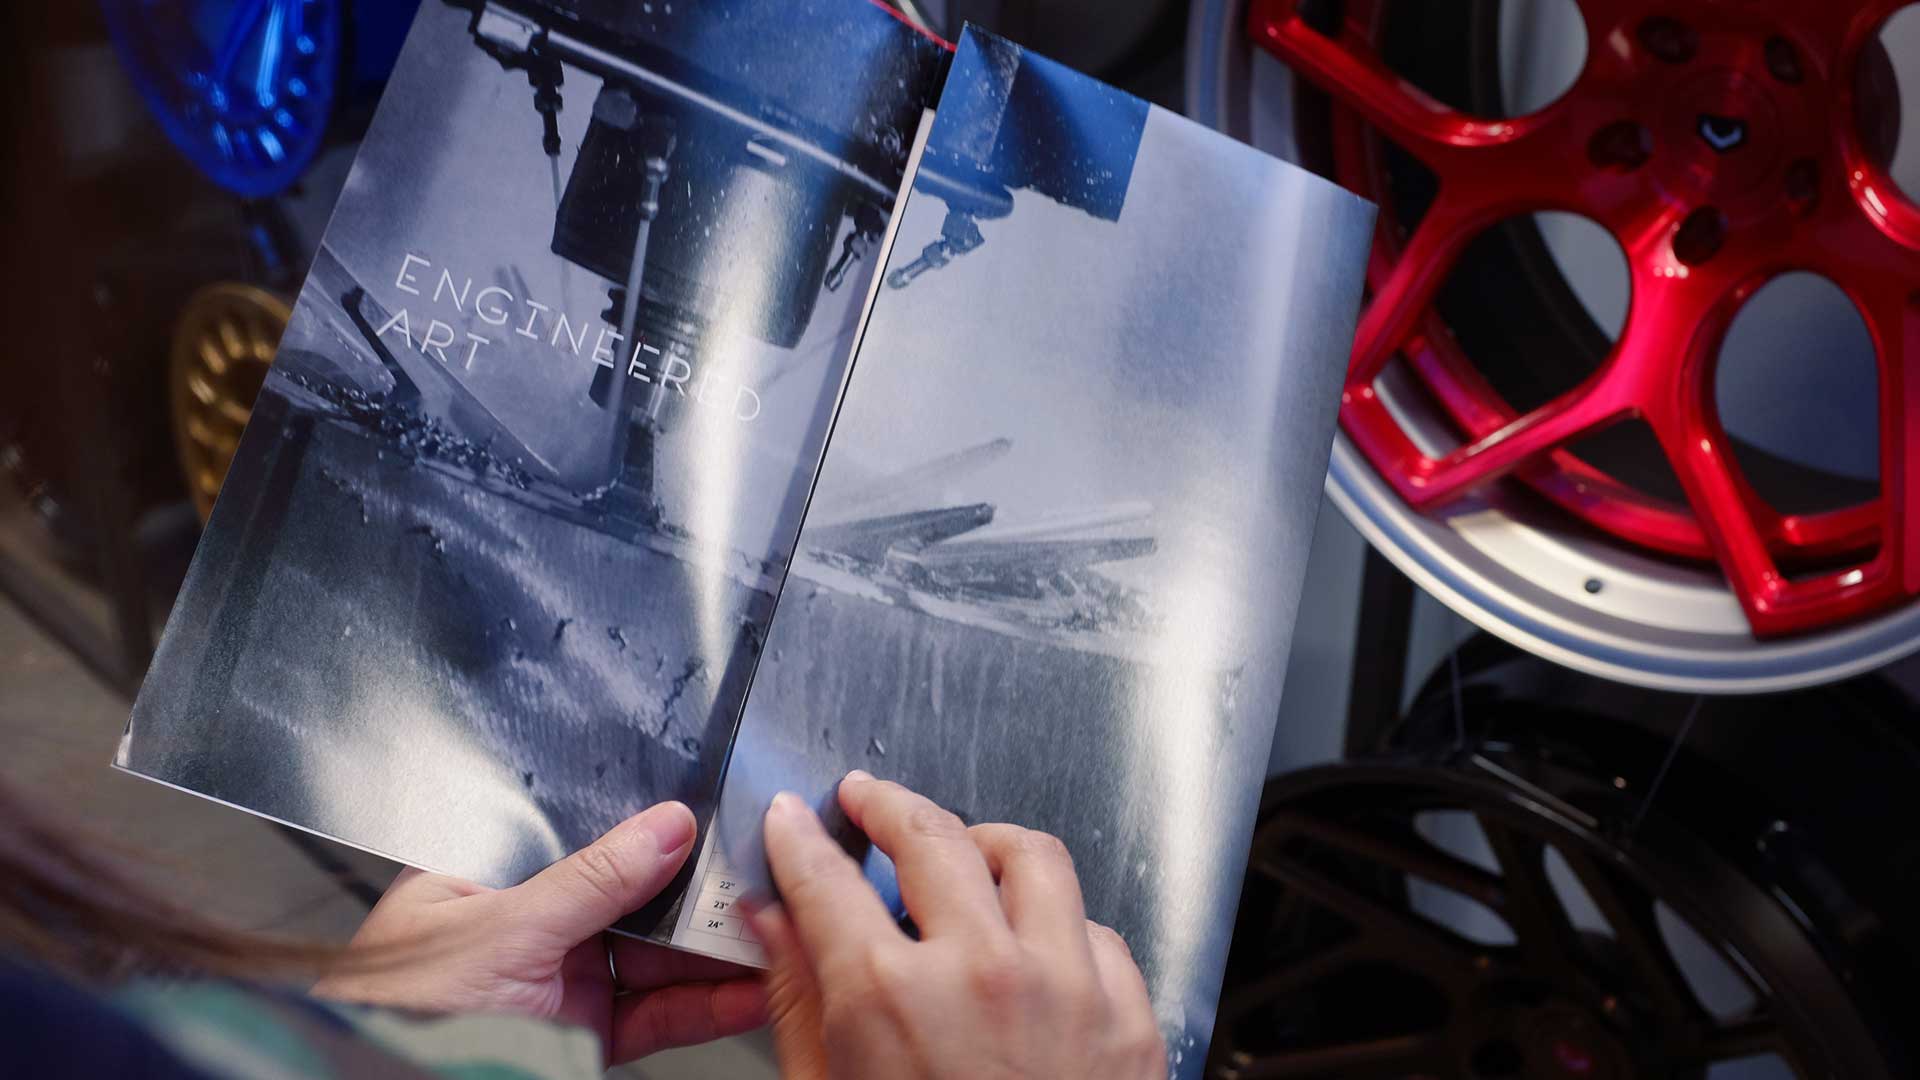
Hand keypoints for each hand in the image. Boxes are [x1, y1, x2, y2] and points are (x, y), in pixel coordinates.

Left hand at [312, 801, 766, 1064]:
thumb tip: (666, 827)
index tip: (711, 823)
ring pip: (654, 959)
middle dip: (698, 895)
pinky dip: (704, 1007)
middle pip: (633, 898)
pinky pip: (656, 1016)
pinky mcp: (583, 1039)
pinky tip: (744, 991)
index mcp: (490, 878)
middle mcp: (527, 926)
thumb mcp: (502, 931)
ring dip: (714, 952)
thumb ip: (591, 880)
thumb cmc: (395, 1013)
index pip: (584, 835)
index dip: (649, 829)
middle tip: (759, 881)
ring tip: (771, 935)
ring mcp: (558, 984)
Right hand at [750, 773, 1164, 1079]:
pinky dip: (1057, 923)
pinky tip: (1032, 946)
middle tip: (866, 801)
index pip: (827, 880)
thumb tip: (772, 922)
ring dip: (986, 843)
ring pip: (1031, 856)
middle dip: (887, 805)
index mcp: (890, 1000)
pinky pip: (1095, 928)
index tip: (790, 820)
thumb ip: (800, 1004)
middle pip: (930, 836)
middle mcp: (982, 971)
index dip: (799, 839)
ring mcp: (1067, 987)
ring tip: (961, 851)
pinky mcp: (1130, 1016)